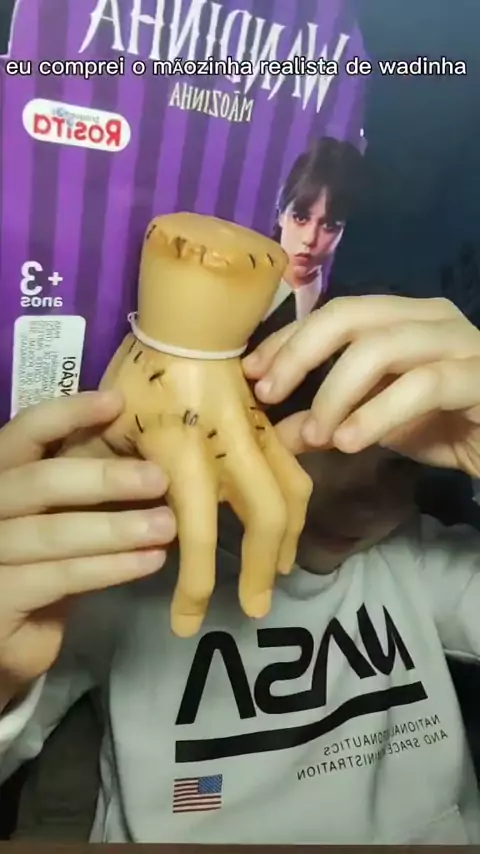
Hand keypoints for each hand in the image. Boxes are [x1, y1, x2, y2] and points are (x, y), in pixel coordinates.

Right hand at [0, 391, 175, 704]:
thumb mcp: (60, 517)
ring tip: (166, 526)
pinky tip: (148, 562)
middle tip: (160, 478)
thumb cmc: (42, 566)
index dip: (66, 414)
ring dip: (116, 528)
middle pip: (38, 482)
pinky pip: (59, 577)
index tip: (116, 402)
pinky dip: (109, 568)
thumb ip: (84, 488)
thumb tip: (150, 455)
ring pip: (52, 532)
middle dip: (104, 478)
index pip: (23, 433)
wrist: (10, 638)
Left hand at [66, 335, 311, 637]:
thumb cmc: (139, 375)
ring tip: (279, 573)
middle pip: (263, 519)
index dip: (195, 587)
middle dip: (261, 570)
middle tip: (255, 609)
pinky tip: (288, 527)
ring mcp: (257, 437)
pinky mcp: (271, 428)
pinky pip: (295, 472)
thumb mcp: (110, 429)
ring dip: (287, 541)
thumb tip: (128, 530)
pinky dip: (296, 507)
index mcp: (180, 453)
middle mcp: (227, 450)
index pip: (195, 534)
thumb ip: (116, 481)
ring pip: (290, 496)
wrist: (189, 322)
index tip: (186, 624)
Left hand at [243, 296, 479, 475]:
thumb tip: (274, 433)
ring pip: (381, 347)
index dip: (287, 340)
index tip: (250, 373)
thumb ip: (327, 421)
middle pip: (349, 316)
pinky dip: (377, 414)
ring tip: (316, 435)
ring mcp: (457, 340)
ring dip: (336, 392)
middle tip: (267, 395)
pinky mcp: (478, 375)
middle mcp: (427, 316)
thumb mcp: (373, 424)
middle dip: (300, 354)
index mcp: (399, 317)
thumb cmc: (444, 426)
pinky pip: (422, 385)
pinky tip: (349, 442)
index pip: (331, 313)